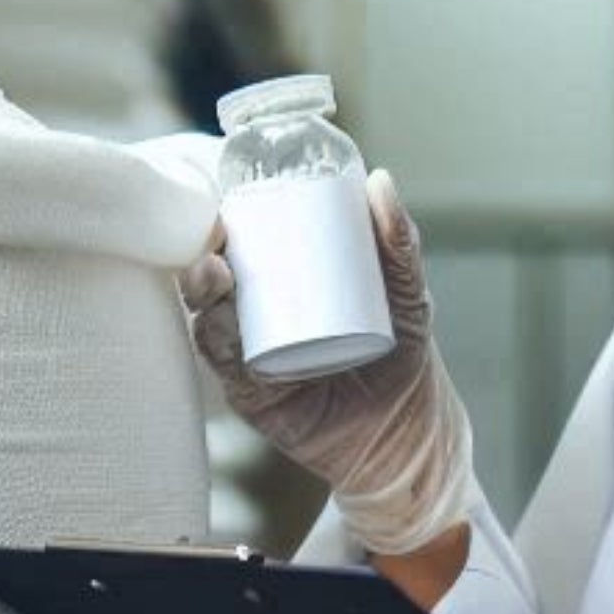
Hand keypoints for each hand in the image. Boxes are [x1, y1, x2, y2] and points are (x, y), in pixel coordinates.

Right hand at [178, 167, 475, 558]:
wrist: (410, 434)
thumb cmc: (405, 354)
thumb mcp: (407, 291)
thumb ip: (398, 241)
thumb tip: (379, 179)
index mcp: (287, 284)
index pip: (247, 245)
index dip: (227, 220)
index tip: (228, 197)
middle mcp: (261, 317)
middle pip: (218, 277)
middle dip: (205, 252)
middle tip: (218, 237)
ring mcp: (253, 356)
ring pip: (212, 316)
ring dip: (203, 293)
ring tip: (216, 274)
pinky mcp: (253, 395)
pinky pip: (224, 366)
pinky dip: (217, 342)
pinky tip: (219, 323)